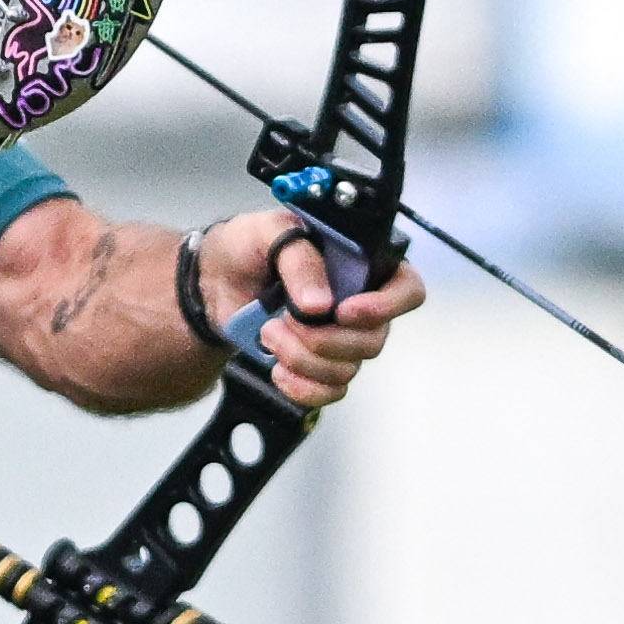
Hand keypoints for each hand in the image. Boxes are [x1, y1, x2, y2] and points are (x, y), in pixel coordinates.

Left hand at [192, 202, 420, 414]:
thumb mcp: (270, 231)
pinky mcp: (319, 366)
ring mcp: (341, 339)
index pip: (407, 290)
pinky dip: (301, 386)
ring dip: (303, 359)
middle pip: (374, 340)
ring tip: (270, 333)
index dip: (386, 306)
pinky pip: (329, 391)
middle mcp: (360, 304)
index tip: (344, 311)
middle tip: (286, 319)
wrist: (216, 280)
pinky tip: (278, 368)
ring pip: (347, 369)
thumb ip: (299, 260)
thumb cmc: (248, 246)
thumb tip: (319, 303)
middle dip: (325, 338)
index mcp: (360, 265)